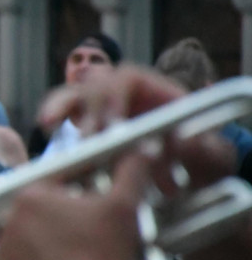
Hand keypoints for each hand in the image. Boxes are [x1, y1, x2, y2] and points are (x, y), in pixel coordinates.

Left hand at [0, 153, 147, 259]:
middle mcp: (8, 215)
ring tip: (73, 250)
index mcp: (31, 193)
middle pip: (39, 206)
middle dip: (60, 212)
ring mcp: (1, 246)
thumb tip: (142, 147)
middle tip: (87, 229)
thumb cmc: (105, 253)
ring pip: (27, 232)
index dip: (80, 185)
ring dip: (45, 236)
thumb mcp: (124, 207)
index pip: (57, 180)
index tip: (95, 199)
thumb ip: (131, 171)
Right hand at [39, 65, 234, 192]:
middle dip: (90, 111)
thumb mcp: (212, 157)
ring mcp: (103, 106)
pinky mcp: (85, 124)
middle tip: (89, 141)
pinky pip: (62, 111)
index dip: (117, 98)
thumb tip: (175, 140)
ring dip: (61, 106)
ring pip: (74, 94)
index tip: (112, 126)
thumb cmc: (201, 164)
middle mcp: (125, 92)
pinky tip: (47, 126)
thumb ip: (200, 149)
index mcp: (157, 91)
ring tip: (49, 123)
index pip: (130, 79)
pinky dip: (52, 115)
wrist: (189, 181)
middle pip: (97, 85)